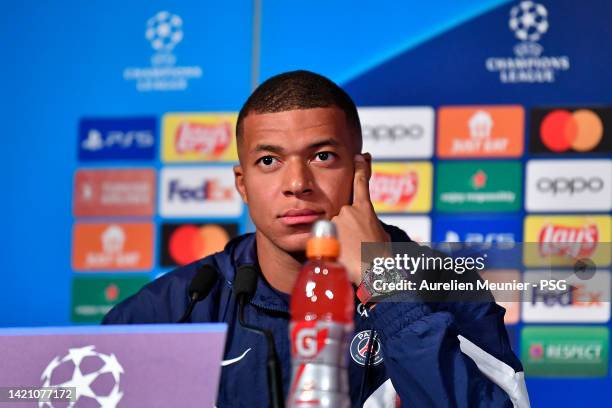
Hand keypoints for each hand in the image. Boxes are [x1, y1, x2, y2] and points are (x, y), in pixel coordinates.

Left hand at [332, 154, 389, 284]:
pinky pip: (324, 239)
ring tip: (349, 257)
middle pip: (342, 218)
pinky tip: (340, 257)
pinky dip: (330, 248)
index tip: (360, 156)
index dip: (361, 168)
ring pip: (332, 230)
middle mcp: (348, 210)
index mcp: (365, 209)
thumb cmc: (381, 258)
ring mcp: (335, 220)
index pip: (361, 182)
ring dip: (338, 242)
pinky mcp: (326, 232)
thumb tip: (367, 229)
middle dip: (346, 233)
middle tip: (354, 248)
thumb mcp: (381, 237)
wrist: (372, 270)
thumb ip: (371, 226)